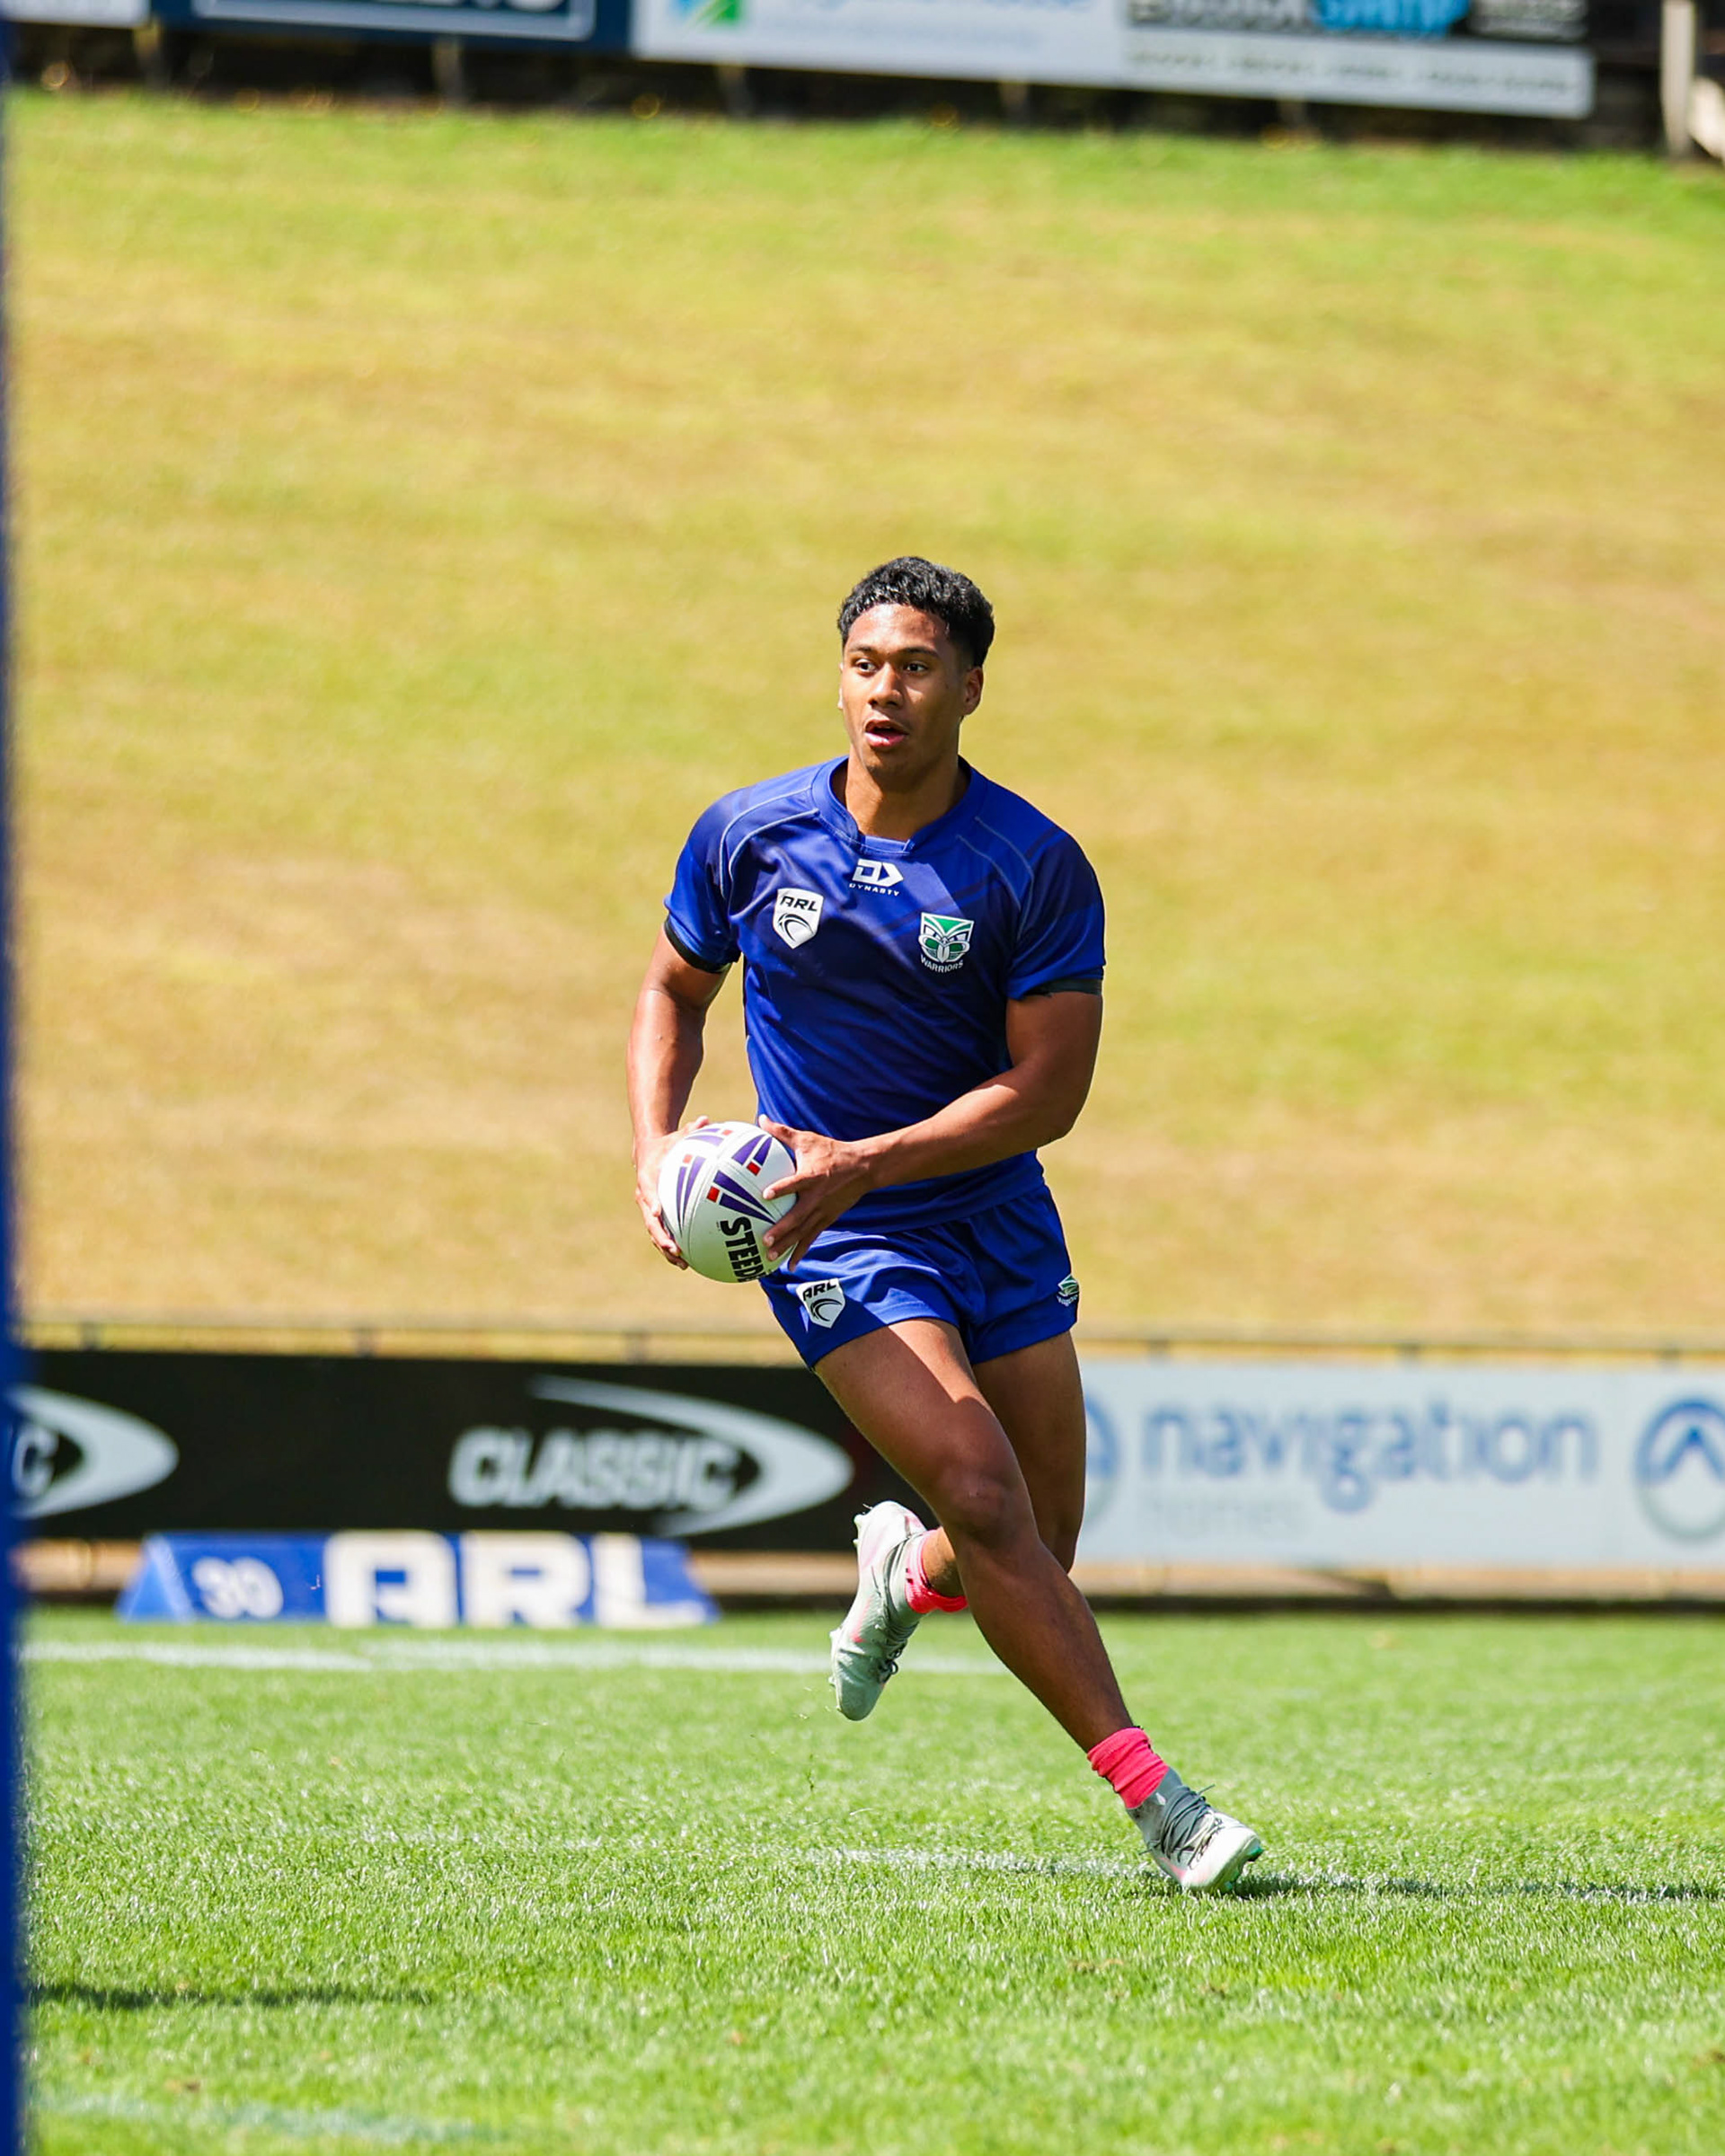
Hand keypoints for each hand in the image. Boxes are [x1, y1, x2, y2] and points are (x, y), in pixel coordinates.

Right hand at [634, 1115, 711, 1269]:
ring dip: (666, 1249)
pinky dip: (672, 1247)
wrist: (648, 1152)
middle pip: (650, 1220)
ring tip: (682, 1263)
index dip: (653, 1202)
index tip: (659, 1212)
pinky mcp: (656, 1216)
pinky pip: (664, 1233)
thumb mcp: (678, 1136)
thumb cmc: (668, 1144)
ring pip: (655, 1233)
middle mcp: (645, 1196)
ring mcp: (649, 1208)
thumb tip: (706, 1119)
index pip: (648, 1191)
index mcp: (648, 1178)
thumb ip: (691, 1130)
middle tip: (674, 1249)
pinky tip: (690, 1261)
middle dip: (660, 1236)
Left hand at [760, 1119, 876, 1268]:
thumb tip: (760, 1118)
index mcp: (812, 1176)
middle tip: (765, 1239)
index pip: (794, 1183)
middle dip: (782, 1229)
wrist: (863, 1168)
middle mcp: (817, 1197)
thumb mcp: (808, 1139)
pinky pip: (811, 1237)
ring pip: (803, 1231)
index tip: (765, 1195)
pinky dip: (800, 1251)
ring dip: (787, 1244)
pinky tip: (789, 1265)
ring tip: (770, 1255)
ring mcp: (823, 1211)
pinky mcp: (827, 1219)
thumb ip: (782, 1132)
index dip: (781, 1189)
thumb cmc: (832, 1152)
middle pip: (798, 1216)